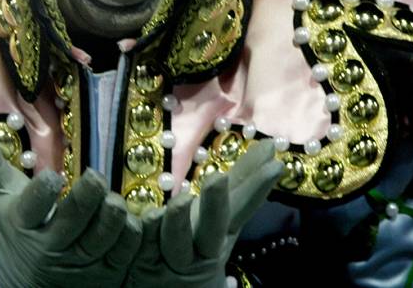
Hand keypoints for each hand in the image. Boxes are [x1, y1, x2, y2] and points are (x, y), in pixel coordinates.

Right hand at [0, 121, 141, 287]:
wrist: (31, 284)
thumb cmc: (21, 228)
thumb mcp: (3, 200)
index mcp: (24, 223)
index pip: (33, 206)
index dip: (44, 191)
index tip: (53, 175)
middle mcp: (50, 245)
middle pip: (74, 218)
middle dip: (88, 194)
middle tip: (95, 177)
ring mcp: (78, 262)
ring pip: (104, 234)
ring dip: (113, 212)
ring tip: (113, 198)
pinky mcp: (104, 273)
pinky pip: (125, 250)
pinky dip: (132, 231)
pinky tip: (130, 218)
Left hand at [126, 139, 281, 287]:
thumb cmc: (191, 252)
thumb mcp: (216, 221)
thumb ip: (240, 183)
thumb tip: (268, 147)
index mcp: (218, 237)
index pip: (240, 209)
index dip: (256, 190)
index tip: (275, 166)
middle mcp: (198, 251)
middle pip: (211, 229)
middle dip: (216, 206)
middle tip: (219, 179)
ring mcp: (168, 261)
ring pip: (174, 242)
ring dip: (178, 222)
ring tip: (183, 199)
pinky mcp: (141, 265)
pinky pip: (137, 245)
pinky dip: (138, 230)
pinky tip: (141, 215)